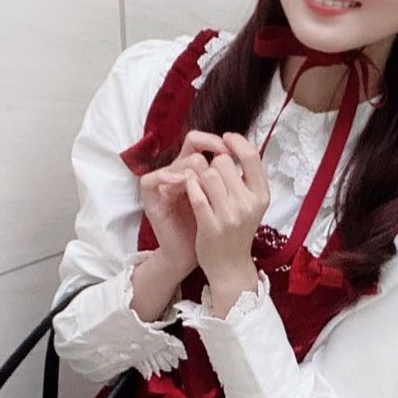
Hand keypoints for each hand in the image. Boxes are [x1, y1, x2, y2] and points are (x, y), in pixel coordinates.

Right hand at [138, 131, 231, 277]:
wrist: (205, 256)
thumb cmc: (216, 227)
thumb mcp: (228, 199)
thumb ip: (231, 177)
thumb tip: (245, 155)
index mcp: (195, 169)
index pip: (200, 140)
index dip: (216, 142)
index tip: (231, 151)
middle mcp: (178, 172)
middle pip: (192, 147)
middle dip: (210, 158)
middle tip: (222, 170)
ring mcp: (164, 184)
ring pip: (179, 163)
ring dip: (196, 171)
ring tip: (206, 184)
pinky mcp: (151, 199)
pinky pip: (151, 179)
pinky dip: (168, 178)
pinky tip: (185, 183)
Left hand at [181, 132, 270, 285]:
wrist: (229, 267)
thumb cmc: (238, 230)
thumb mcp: (251, 203)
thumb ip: (245, 177)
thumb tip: (234, 144)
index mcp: (262, 195)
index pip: (252, 156)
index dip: (236, 141)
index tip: (225, 139)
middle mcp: (249, 204)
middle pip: (223, 162)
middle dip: (212, 165)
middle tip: (210, 177)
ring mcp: (230, 215)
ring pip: (206, 174)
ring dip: (199, 176)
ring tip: (200, 187)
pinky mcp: (211, 225)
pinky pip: (195, 193)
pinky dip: (190, 187)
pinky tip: (190, 191)